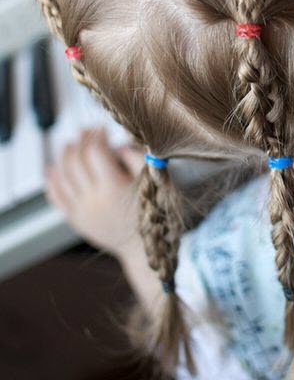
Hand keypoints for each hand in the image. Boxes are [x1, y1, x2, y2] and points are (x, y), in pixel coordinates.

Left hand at [44, 127, 144, 256]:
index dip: (97, 136)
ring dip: (64, 156)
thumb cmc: (154, 215)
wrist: (144, 251)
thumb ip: (136, 159)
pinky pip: (56, 198)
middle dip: (80, 141)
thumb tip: (116, 145)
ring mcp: (82, 211)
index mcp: (114, 188)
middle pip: (76, 160)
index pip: (95, 152)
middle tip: (87, 131)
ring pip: (62, 176)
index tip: (103, 128)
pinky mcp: (76, 221)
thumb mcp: (155, 181)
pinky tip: (53, 169)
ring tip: (72, 145)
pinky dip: (52, 181)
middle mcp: (93, 200)